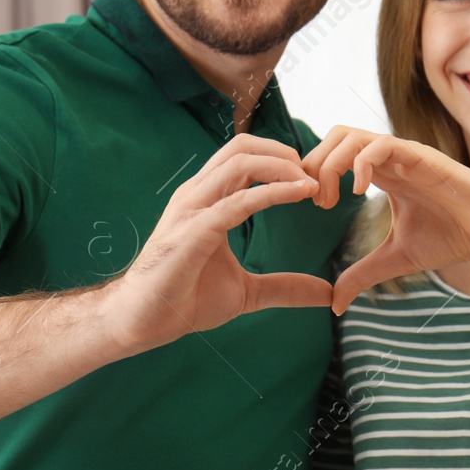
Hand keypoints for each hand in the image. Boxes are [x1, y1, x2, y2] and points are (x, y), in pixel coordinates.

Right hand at [108, 134, 330, 351]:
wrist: (143, 321)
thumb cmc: (185, 299)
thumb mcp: (246, 293)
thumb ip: (284, 287)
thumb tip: (326, 295)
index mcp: (207, 199)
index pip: (245, 157)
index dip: (281, 160)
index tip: (313, 182)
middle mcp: (197, 194)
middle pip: (242, 147)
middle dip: (283, 153)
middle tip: (314, 176)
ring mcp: (192, 209)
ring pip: (239, 162)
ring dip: (282, 167)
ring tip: (310, 184)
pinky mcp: (193, 231)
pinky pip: (236, 201)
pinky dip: (272, 193)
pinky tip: (298, 194)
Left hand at [302, 125, 469, 312]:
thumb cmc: (453, 238)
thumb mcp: (397, 258)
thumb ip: (363, 274)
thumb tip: (335, 303)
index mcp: (382, 173)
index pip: (335, 154)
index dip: (315, 174)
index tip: (313, 207)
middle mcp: (390, 158)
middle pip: (336, 136)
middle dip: (315, 165)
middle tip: (317, 202)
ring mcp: (405, 154)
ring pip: (351, 135)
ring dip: (330, 163)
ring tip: (332, 198)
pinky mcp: (423, 157)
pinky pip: (381, 144)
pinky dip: (360, 163)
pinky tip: (359, 193)